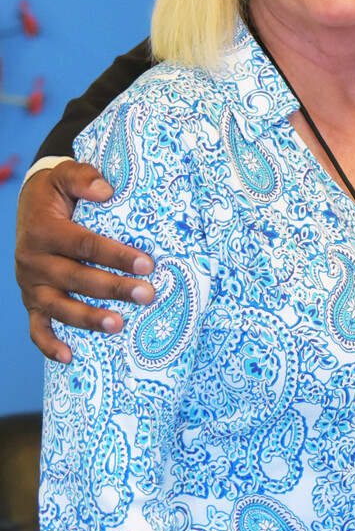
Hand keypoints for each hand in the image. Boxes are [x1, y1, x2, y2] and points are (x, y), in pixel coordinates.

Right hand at [15, 162, 155, 362]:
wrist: (31, 204)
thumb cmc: (58, 190)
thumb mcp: (66, 174)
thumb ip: (84, 177)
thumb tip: (106, 190)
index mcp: (44, 230)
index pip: (84, 245)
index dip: (116, 255)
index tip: (147, 264)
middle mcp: (32, 260)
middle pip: (75, 278)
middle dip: (112, 288)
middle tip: (147, 295)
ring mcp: (30, 284)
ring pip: (57, 307)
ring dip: (87, 318)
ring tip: (118, 325)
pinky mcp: (30, 299)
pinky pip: (36, 326)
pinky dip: (48, 344)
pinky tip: (69, 357)